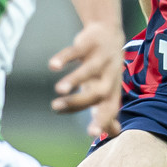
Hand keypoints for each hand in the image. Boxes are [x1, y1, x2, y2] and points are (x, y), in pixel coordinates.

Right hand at [49, 19, 124, 140]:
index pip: (110, 108)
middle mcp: (109, 75)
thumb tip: (114, 134)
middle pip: (98, 92)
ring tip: (58, 90)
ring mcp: (100, 58)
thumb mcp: (109, 90)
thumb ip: (109, 111)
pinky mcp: (89, 43)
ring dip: (74, 80)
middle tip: (55, 107)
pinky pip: (76, 50)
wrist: (109, 32)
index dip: (104, 120)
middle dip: (79, 101)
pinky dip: (65, 57)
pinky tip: (53, 66)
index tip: (91, 134)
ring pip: (89, 71)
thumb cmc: (105, 69)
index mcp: (113, 90)